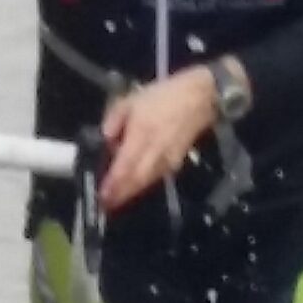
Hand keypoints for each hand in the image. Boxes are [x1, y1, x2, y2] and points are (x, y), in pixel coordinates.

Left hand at [98, 68, 219, 211]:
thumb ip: (114, 119)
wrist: (200, 98)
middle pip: (136, 179)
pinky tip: (135, 187)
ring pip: (147, 182)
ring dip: (131, 193)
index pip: (125, 165)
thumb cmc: (162, 96)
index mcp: (142, 133)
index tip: (101, 195)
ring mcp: (168, 158)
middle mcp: (155, 150)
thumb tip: (105, 139)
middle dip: (120, 194)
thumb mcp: (131, 100)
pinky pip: (157, 177)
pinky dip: (144, 185)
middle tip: (105, 205)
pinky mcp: (177, 162)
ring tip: (116, 200)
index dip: (113, 183)